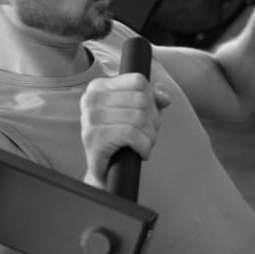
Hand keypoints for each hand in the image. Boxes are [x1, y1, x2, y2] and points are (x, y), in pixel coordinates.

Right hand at [80, 73, 170, 187]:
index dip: (151, 100)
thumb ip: (152, 98)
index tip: (147, 117)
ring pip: (139, 117)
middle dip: (152, 120)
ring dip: (150, 135)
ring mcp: (90, 118)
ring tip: (144, 144)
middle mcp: (91, 99)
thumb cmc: (122, 138)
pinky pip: (132, 134)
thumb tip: (164, 96)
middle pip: (141, 100)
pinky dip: (144, 146)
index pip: (138, 81)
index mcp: (98, 86)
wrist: (106, 172)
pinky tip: (141, 152)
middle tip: (148, 134)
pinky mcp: (95, 138)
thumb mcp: (138, 112)